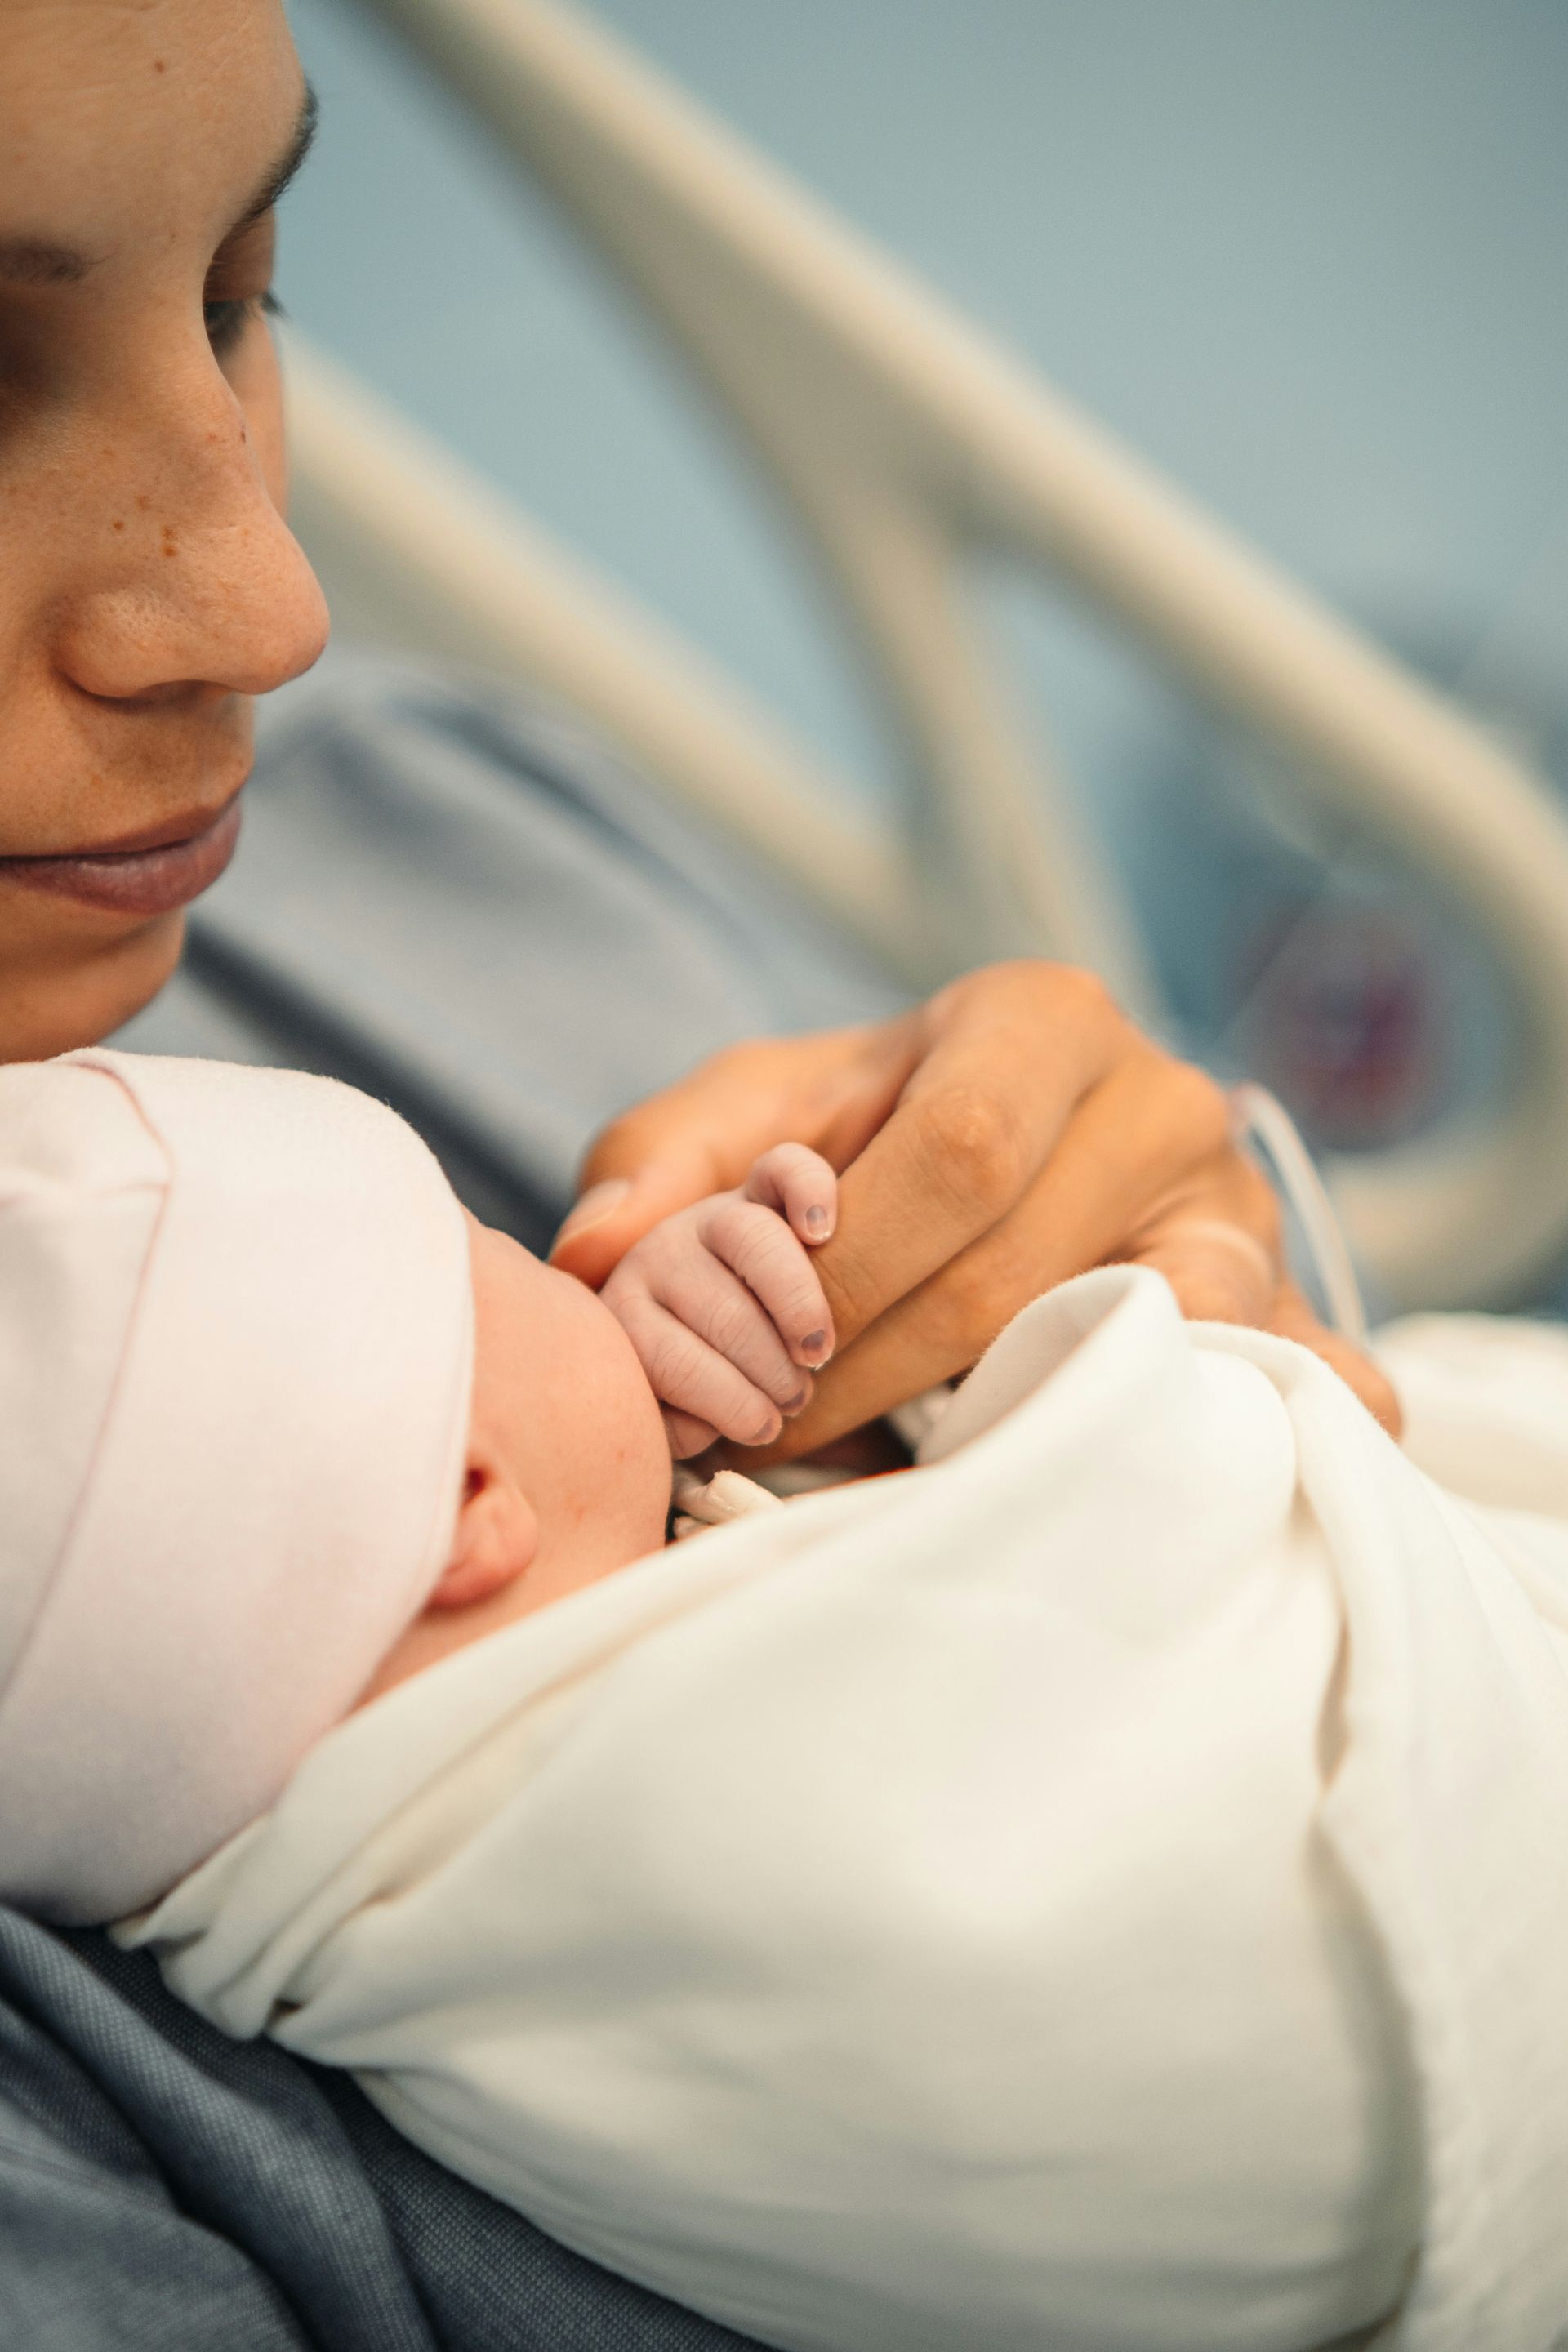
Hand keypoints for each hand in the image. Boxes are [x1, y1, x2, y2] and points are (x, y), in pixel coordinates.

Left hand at [552, 961, 1400, 1452]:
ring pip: (1159, 1339)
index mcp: (1039, 1020)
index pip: (960, 1153)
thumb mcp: (751, 1114)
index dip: (851, 1276)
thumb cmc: (863, 1134)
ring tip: (916, 1476)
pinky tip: (1137, 1491)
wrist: (1008, 1150)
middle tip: (789, 1434)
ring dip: (1023, 1431)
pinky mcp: (1290, 1309)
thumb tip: (593, 1262)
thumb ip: (662, 1163)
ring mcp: (1243, 1211)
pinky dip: (1239, 1449)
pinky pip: (1304, 1386)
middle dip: (888, 1371)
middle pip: (1036, 1263)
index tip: (761, 1361)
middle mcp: (1165, 1101)